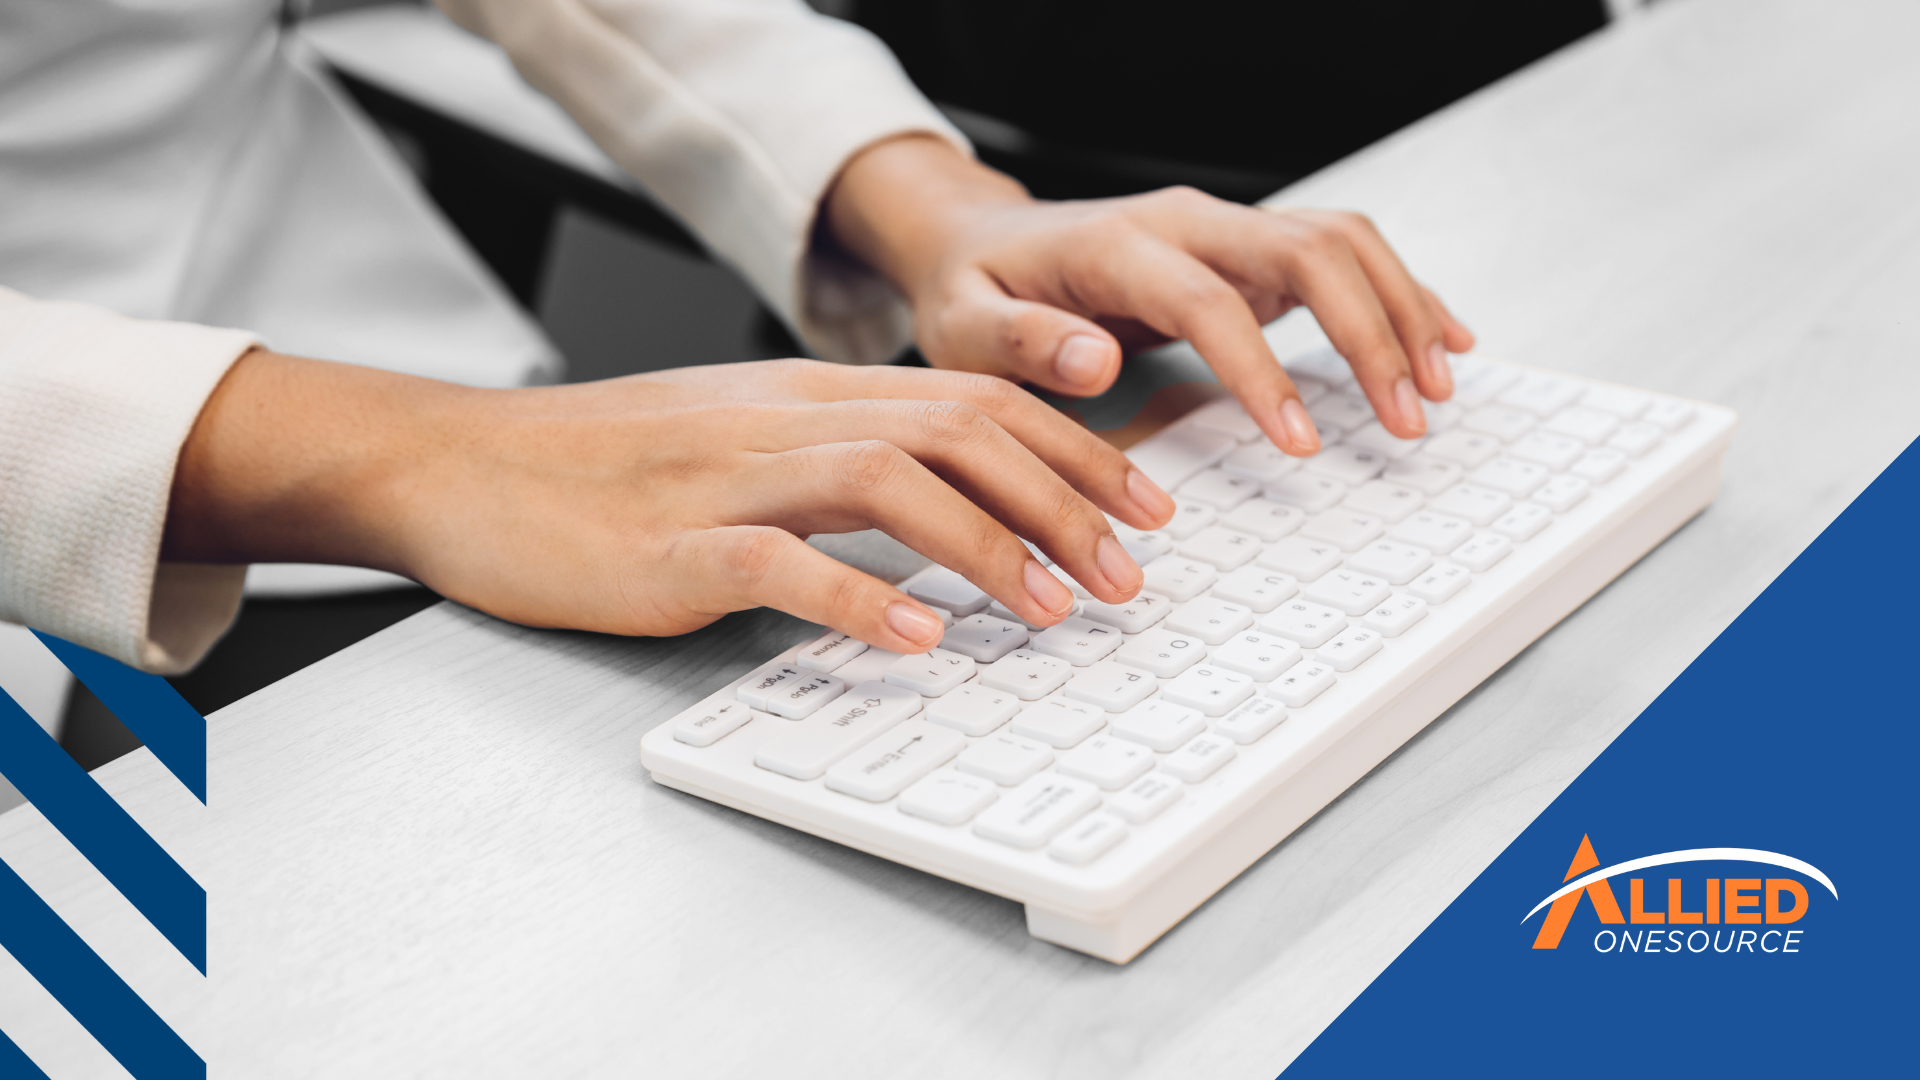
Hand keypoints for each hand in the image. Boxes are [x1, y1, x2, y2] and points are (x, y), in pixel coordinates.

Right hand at [161, 352, 1175, 652]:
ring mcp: (727, 478)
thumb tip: (949, 504)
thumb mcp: (739, 436)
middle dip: (1064, 500)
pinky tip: (917, 638)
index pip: (972, 399)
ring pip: (889, 482)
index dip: (1073, 451)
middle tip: (1129, 574)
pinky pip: (782, 565)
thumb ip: (838, 457)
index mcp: (807, 392)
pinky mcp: (671, 548)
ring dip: (989, 546)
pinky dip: (859, 599)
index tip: (1140, 508)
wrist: (462, 464)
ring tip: (1055, 608)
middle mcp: (782, 419)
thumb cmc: (604, 465)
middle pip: (957, 432)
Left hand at [825, 135, 1475, 454]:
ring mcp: (1225, 231)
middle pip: (1308, 250)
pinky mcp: (1248, 251)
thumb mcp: (965, 325)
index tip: (1301, 442)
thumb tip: (1095, 362)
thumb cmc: (974, 291)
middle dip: (1370, 332)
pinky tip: (1442, 339)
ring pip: (1341, 243)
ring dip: (1401, 309)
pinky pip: (1341, 257)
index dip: (1264, 370)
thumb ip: (1023, 343)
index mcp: (1121, 244)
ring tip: (1437, 389)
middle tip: (1407, 417)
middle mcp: (1187, 221)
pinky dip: (1398, 293)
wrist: (983, 241)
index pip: (1212, 300)